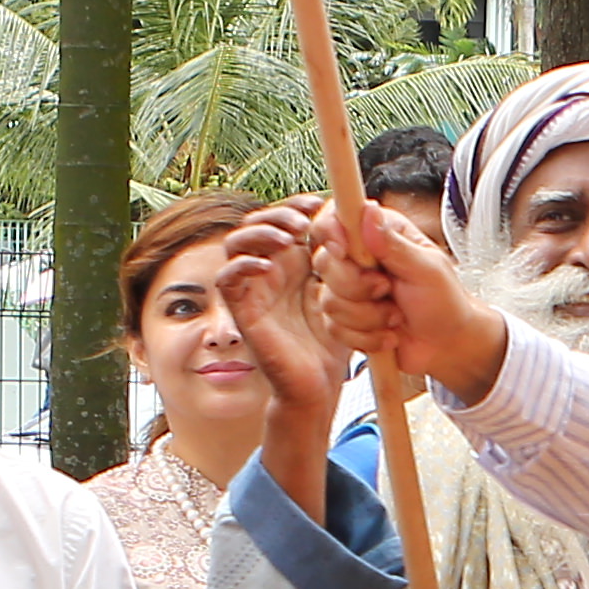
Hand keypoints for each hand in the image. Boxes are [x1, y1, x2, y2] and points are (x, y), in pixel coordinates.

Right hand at [212, 207, 353, 432]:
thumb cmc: (340, 339)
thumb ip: (352, 259)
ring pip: (236, 241)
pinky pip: (227, 278)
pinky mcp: (243, 310)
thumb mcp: (353, 292)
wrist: (322, 386)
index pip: (286, 216)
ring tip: (287, 238)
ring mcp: (255, 288)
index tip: (319, 203)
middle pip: (258, 220)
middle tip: (304, 221)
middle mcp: (272, 268)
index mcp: (297, 260)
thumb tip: (361, 217)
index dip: (298, 203)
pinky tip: (268, 266)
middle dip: (279, 213)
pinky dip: (242, 266)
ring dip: (259, 232)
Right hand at [298, 185, 504, 399]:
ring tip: (396, 316)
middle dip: (358, 286)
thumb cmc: (444, 301)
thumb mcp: (427, 268)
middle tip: (388, 289)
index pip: (334, 218)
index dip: (330, 232)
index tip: (344, 250)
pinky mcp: (344, 320)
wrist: (447, 345)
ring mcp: (348, 289)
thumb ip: (394, 244)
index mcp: (377, 233)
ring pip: (329, 300)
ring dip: (368, 316)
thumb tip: (369, 213)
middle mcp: (357, 258)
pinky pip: (334, 328)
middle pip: (325, 262)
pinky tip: (388, 334)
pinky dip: (366, 337)